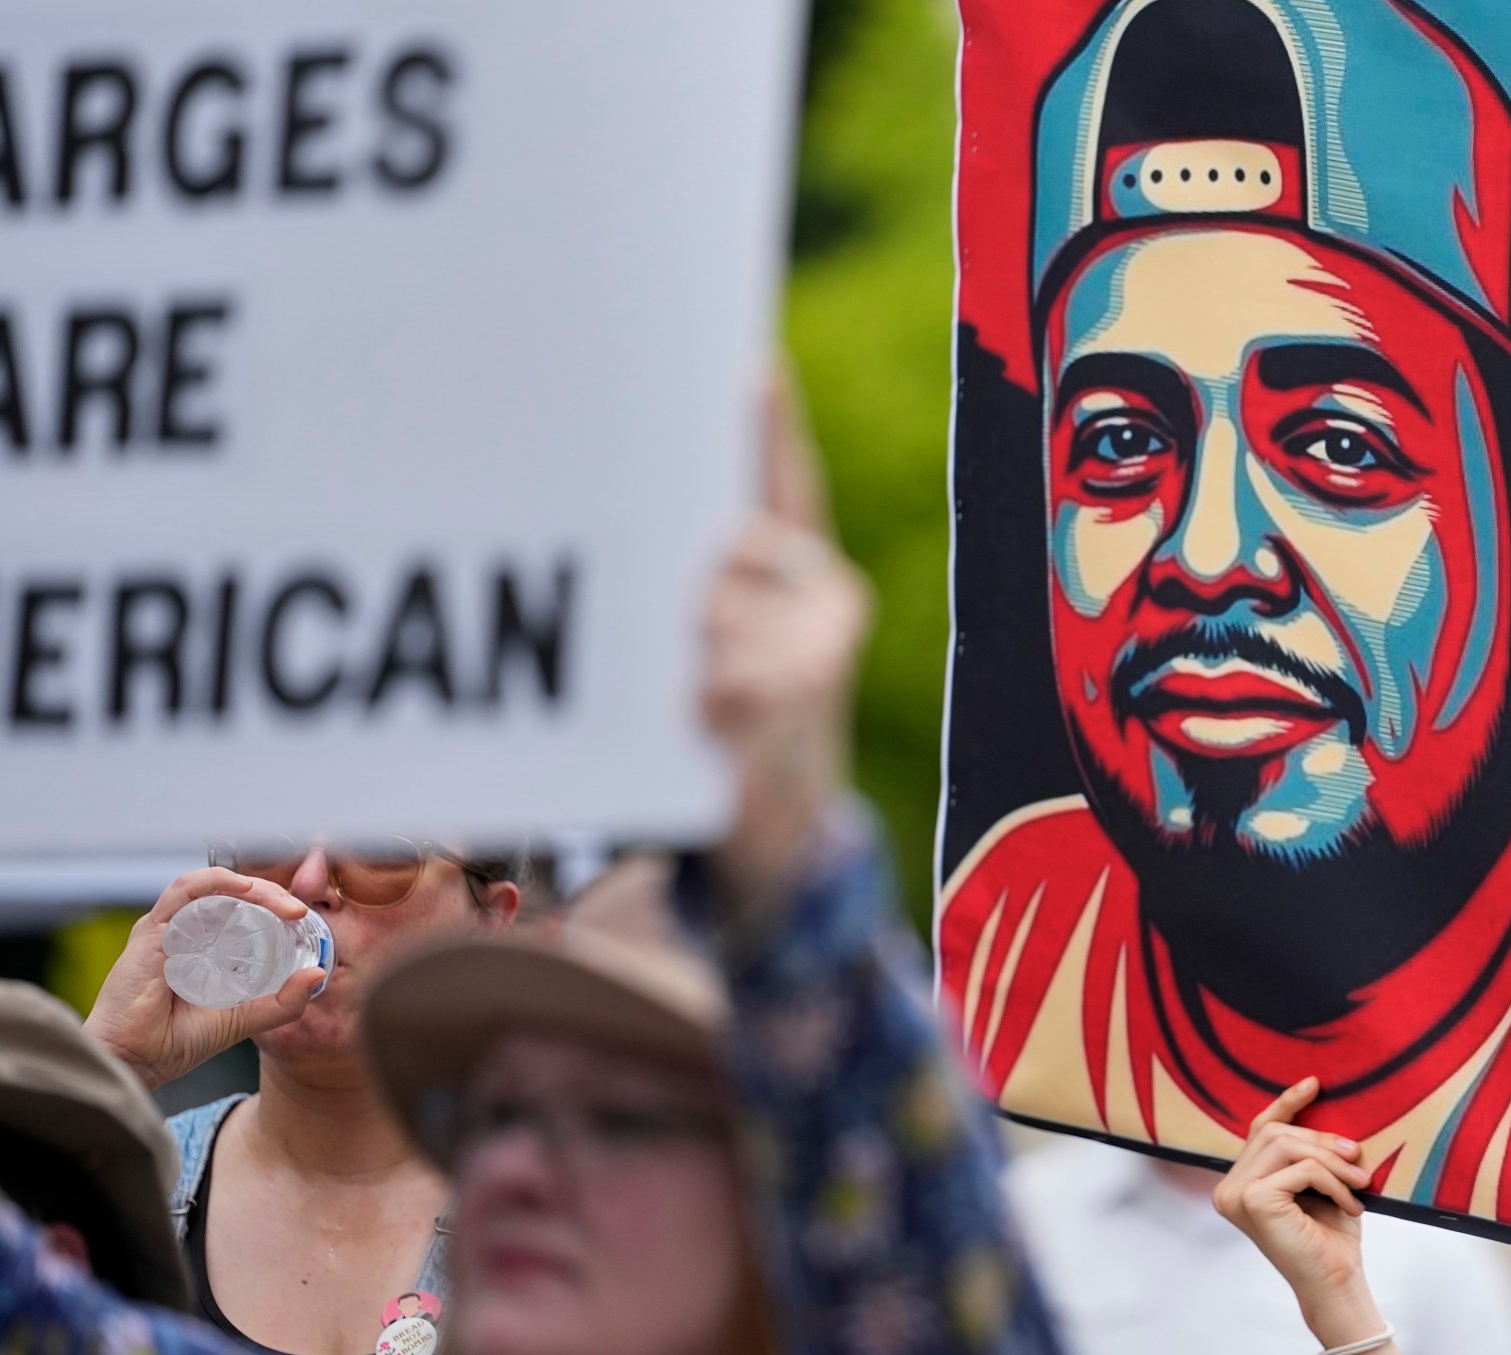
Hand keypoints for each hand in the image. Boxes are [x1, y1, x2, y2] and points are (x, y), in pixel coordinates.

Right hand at [83, 868, 324, 1089]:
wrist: (137, 1062)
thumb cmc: (178, 1041)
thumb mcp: (244, 1019)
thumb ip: (281, 1002)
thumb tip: (318, 974)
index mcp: (205, 946)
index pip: (242, 909)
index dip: (275, 905)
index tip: (304, 919)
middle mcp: (185, 932)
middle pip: (232, 894)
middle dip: (271, 895)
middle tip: (299, 911)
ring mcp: (167, 929)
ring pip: (212, 886)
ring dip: (252, 888)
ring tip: (282, 904)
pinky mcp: (151, 933)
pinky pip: (183, 892)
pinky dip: (214, 882)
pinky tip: (244, 889)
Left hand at [702, 368, 871, 896]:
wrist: (784, 829)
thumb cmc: (740, 723)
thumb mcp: (730, 647)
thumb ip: (716, 587)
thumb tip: (679, 548)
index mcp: (811, 575)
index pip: (790, 485)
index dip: (773, 429)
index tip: (756, 368)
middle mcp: (831, 598)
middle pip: (736, 544)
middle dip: (698, 582)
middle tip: (687, 630)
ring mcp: (825, 647)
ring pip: (722, 608)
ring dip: (692, 653)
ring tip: (698, 695)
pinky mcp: (806, 696)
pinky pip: (727, 672)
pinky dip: (702, 700)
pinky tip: (708, 722)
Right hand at [1212, 1079, 1379, 1334]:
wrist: (1335, 1283)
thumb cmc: (1330, 1236)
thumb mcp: (1320, 1182)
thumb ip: (1310, 1150)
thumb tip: (1322, 1102)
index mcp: (1240, 1182)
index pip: (1260, 1130)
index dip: (1286, 1103)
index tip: (1314, 1084)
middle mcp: (1228, 1188)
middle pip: (1274, 1133)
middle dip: (1322, 1140)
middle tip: (1358, 1158)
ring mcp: (1235, 1194)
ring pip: (1288, 1146)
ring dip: (1332, 1162)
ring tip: (1360, 1183)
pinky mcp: (1253, 1200)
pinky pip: (1302, 1169)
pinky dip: (1333, 1182)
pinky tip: (1351, 1205)